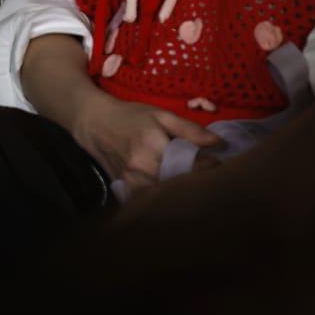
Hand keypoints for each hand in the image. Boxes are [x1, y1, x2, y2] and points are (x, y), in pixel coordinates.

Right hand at [69, 89, 223, 197]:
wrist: (95, 124)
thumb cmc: (131, 116)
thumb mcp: (161, 115)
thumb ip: (189, 130)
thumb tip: (219, 143)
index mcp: (152, 145)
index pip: (189, 163)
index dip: (208, 166)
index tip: (220, 165)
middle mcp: (141, 167)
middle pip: (178, 183)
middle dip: (196, 182)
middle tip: (209, 179)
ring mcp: (131, 182)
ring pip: (165, 195)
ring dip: (180, 193)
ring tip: (193, 187)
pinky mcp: (125, 190)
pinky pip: (150, 200)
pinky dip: (163, 198)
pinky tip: (172, 194)